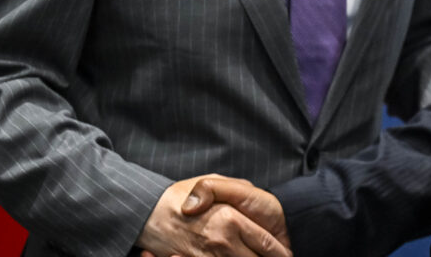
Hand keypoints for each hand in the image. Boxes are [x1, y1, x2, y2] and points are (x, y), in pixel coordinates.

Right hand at [136, 174, 289, 256]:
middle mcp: (222, 241)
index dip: (280, 253)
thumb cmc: (178, 194)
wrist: (144, 210)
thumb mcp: (211, 180)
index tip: (287, 255)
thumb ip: (236, 189)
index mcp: (231, 219)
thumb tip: (253, 198)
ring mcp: (208, 256)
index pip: (267, 244)